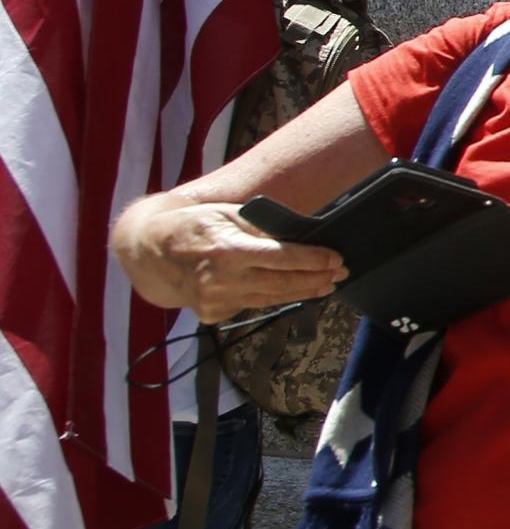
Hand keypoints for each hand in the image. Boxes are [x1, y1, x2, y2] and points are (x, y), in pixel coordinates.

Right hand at [117, 199, 344, 322]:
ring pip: (270, 299)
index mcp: (228, 250)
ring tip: (325, 285)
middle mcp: (222, 279)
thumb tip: (299, 237)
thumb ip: (261, 228)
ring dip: (302, 293)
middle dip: (316, 279)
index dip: (313, 260)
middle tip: (340, 274)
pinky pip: (251, 305)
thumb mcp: (227, 215)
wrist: (149, 253)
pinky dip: (271, 297)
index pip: (282, 258)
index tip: (336, 260)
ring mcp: (216, 300)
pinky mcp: (213, 314)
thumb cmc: (193, 225)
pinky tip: (290, 291)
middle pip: (282, 284)